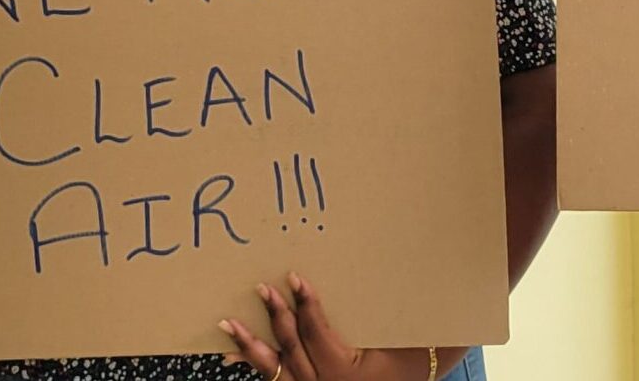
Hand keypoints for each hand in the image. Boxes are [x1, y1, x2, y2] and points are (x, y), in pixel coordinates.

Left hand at [220, 275, 432, 379]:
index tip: (294, 278)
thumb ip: (365, 310)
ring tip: (228, 325)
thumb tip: (349, 268)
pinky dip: (256, 364)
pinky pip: (276, 380)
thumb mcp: (388, 333)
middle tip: (261, 288)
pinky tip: (235, 354)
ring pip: (274, 369)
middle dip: (276, 315)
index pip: (315, 333)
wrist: (410, 379)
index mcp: (344, 372)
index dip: (305, 304)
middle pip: (291, 347)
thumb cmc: (407, 354)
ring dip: (250, 345)